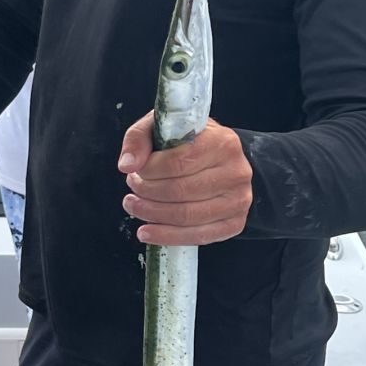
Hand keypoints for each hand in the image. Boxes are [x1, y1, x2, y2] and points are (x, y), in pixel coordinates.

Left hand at [118, 113, 252, 244]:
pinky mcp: (235, 223)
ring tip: (134, 207)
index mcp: (222, 142)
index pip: (178, 162)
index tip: (136, 171)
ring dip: (152, 215)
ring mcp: (238, 200)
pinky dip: (167, 237)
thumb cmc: (193, 146)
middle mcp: (236, 172)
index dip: (149, 171)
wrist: (225, 164)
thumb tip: (127, 165)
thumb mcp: (167, 129)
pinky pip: (197, 236)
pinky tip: (148, 232)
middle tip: (132, 190)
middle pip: (180, 191)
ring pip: (186, 216)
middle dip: (147, 193)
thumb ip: (140, 138)